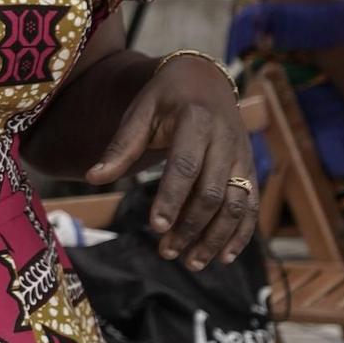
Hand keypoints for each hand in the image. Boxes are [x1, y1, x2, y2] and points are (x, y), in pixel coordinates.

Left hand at [86, 56, 256, 269]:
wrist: (206, 80)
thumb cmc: (165, 98)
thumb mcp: (140, 111)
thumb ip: (121, 146)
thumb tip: (93, 178)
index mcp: (196, 121)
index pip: (185, 166)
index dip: (172, 198)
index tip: (156, 228)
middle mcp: (225, 140)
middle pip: (212, 192)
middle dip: (190, 226)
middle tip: (166, 252)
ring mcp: (241, 156)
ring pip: (235, 204)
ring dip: (216, 237)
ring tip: (190, 262)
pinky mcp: (249, 169)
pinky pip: (250, 206)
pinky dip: (241, 234)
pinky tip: (224, 258)